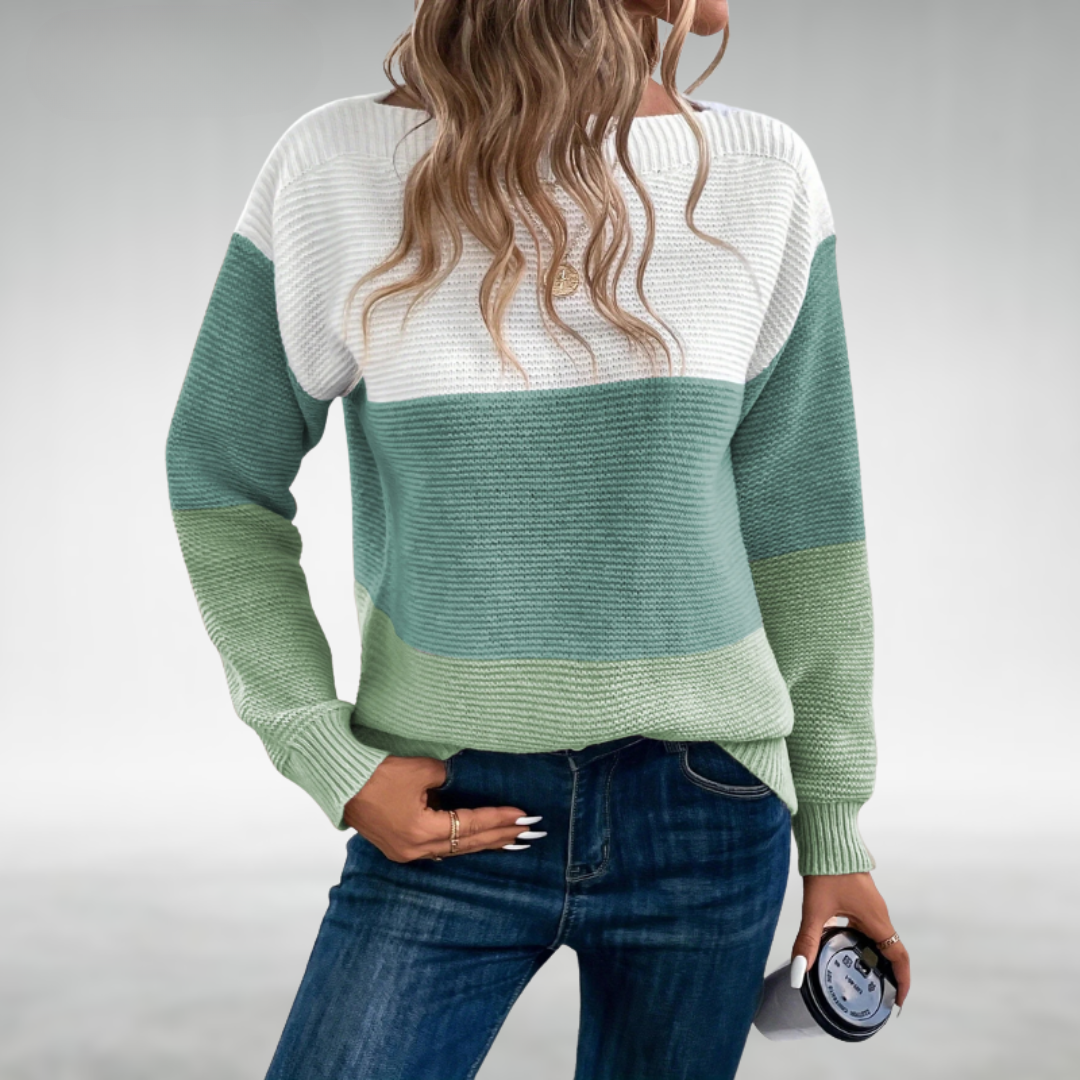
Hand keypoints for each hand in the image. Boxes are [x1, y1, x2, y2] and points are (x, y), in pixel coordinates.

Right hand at [342, 755, 537, 862]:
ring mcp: (404, 852)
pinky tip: (474, 841)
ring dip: (481, 842)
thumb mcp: (421, 769)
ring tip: (509, 839)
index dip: (499, 820)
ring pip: (453, 849)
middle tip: (528, 832)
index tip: (524, 816)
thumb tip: (464, 781)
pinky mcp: (397, 847)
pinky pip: (437, 848)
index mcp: (421, 831)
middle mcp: (415, 849)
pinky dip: (459, 842)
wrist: (338, 779)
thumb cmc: (376, 771)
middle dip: (498, 836)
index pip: (471, 825)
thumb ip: (449, 778)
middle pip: (466, 844)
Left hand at [791, 872, 910, 1007]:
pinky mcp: (857, 897)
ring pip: (874, 937)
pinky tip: (837, 946)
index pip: (899, 956)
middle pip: (888, 950)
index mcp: (876, 920)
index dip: (902, 981)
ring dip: (869, 957)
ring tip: (856, 976)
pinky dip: (857, 940)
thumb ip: (807, 941)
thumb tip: (797, 973)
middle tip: (874, 995)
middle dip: (885, 974)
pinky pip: (863, 925)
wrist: (828, 838)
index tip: (898, 1002)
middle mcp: (878, 914)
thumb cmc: (827, 871)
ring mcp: (868, 905)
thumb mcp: (816, 909)